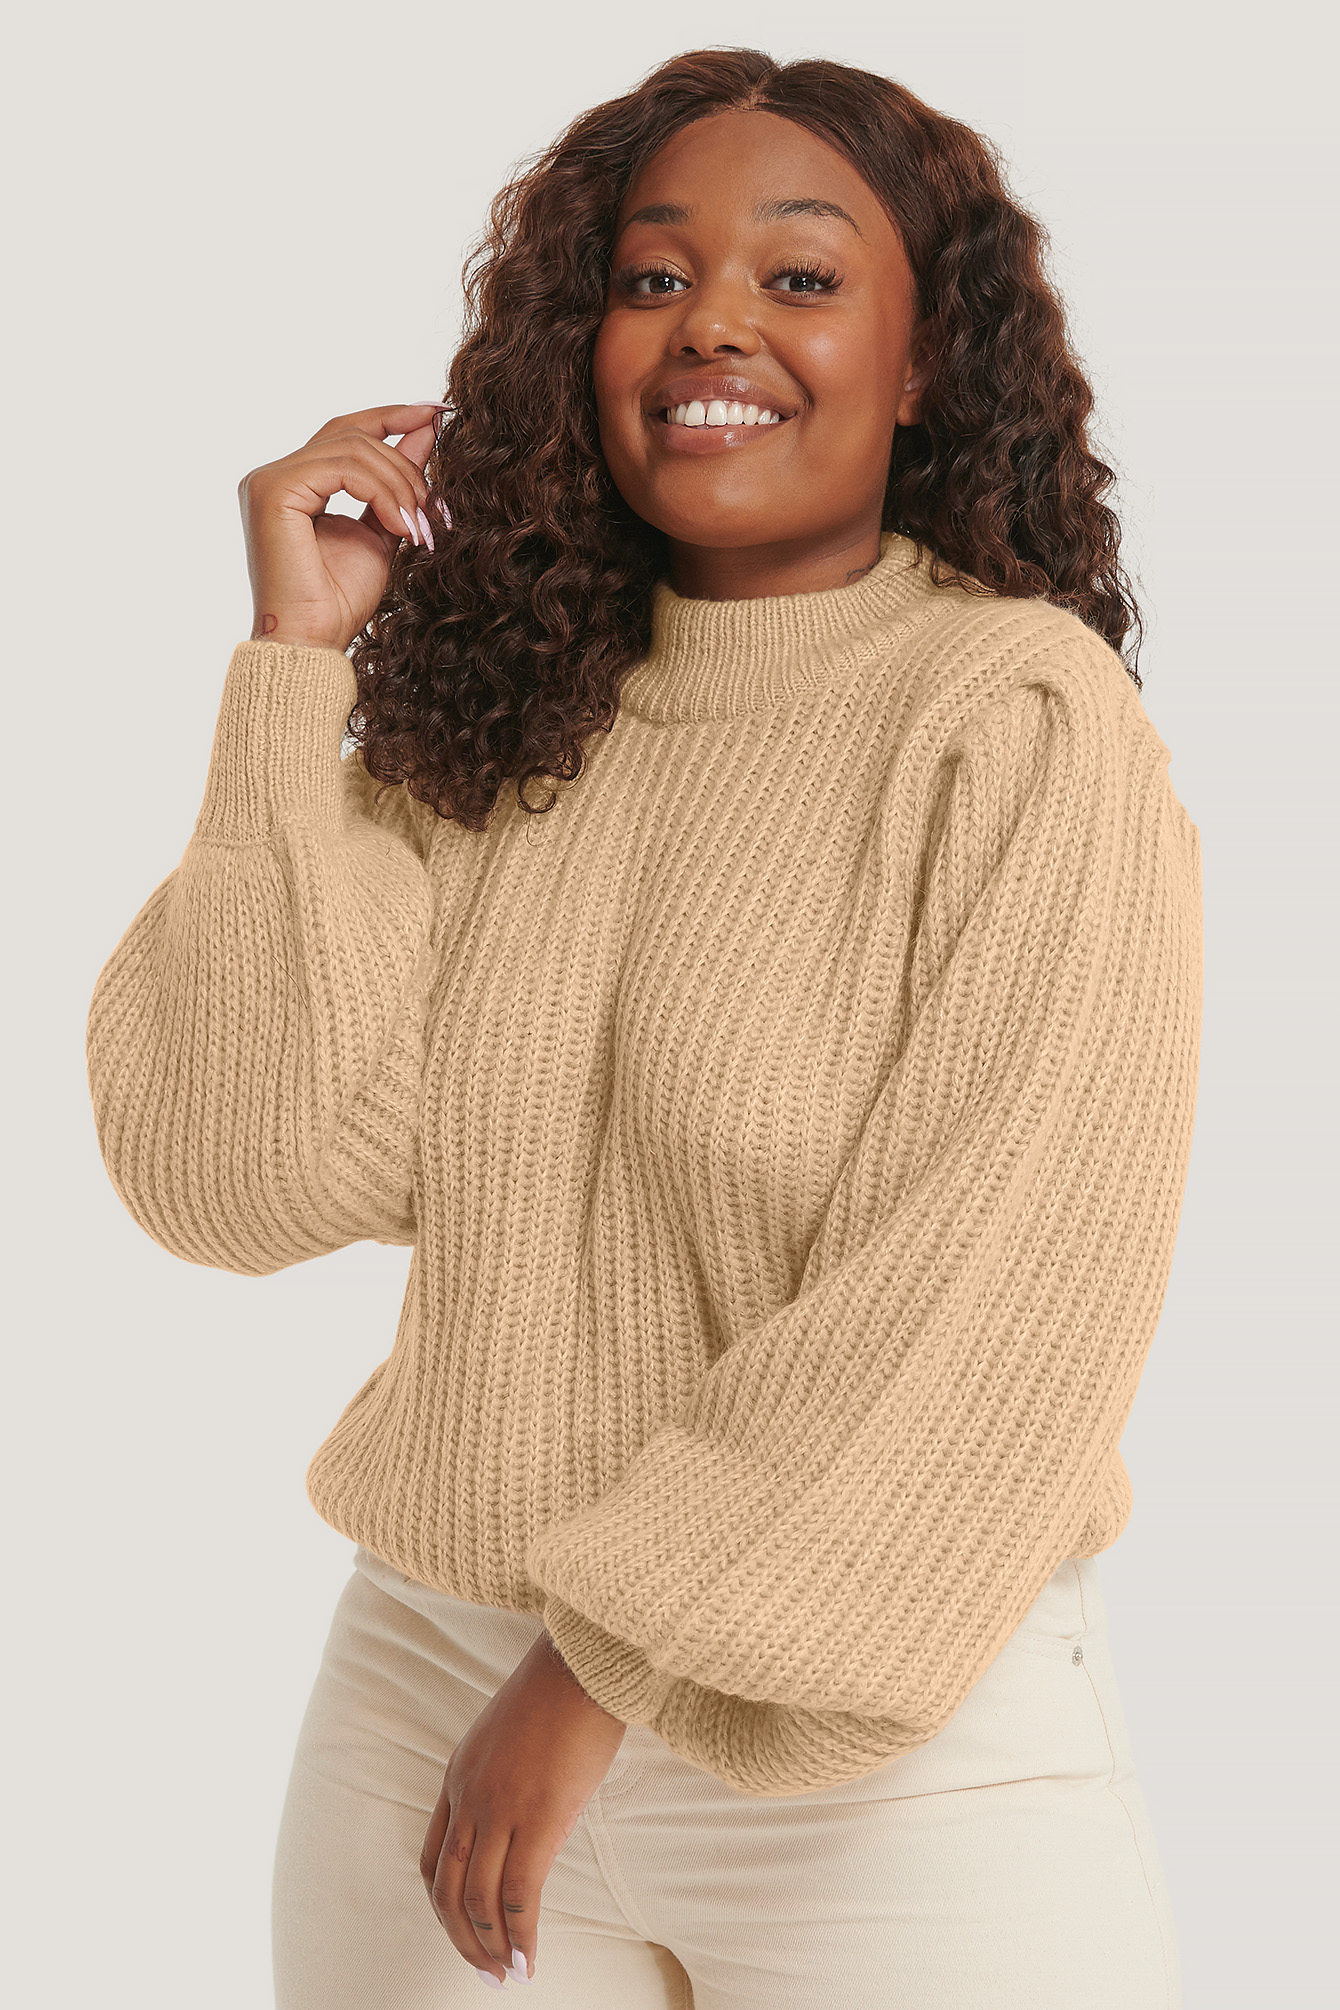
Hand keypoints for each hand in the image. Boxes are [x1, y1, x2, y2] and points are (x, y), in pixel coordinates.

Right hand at [238, 401, 446, 651]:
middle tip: (435, 509)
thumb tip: (425, 429)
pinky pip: (342, 467)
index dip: (392, 415)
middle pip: (354, 435)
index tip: (438, 413)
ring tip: (419, 528)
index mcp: (296, 482)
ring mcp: (269, 479)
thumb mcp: (382, 529)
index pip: (346, 432)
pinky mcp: (274, 490)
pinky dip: (382, 493)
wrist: (314, 642)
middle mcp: (275, 474)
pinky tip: (401, 527)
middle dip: (407, 466)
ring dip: (400, 485)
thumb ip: (395, 483)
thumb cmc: (340, 600)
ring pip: (354, 448)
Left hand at [420, 1629, 626, 1986]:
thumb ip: (505, 1782)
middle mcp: (469, 1797)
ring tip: (509, 1973)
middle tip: (485, 1972)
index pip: (433, 1859)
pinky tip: (530, 1958)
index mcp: (458, 1776)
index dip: (444, 1905)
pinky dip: (522, 1934)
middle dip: (463, 1938)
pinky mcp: (541, 1816)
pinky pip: (521, 1893)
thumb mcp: (512, 1739)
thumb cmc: (561, 1693)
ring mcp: (501, 1807)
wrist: (584, 1662)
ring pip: (480, 1899)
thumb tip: (525, 1827)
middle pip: (448, 1888)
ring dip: (491, 1946)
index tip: (465, 1932)